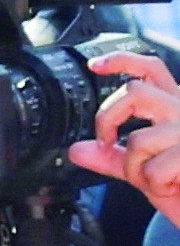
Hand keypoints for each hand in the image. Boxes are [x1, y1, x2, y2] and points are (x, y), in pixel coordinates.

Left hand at [72, 52, 179, 227]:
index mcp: (172, 107)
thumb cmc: (179, 183)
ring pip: (138, 139)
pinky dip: (154, 185)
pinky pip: (153, 169)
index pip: (150, 70)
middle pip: (134, 92)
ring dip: (135, 169)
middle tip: (107, 142)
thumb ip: (110, 158)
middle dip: (109, 120)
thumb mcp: (140, 168)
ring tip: (155, 177)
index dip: (122, 61)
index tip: (95, 65)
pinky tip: (171, 184)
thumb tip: (76, 150)